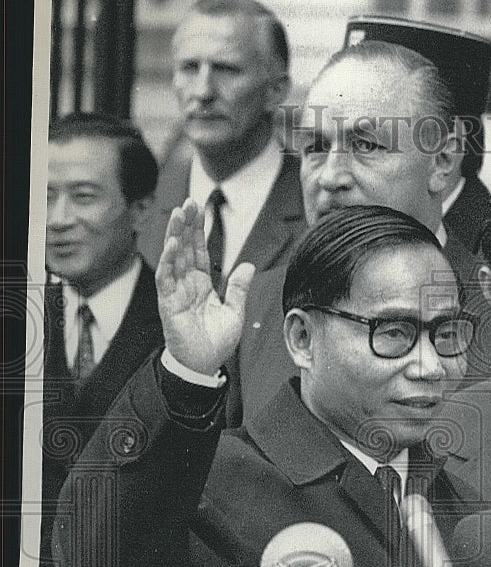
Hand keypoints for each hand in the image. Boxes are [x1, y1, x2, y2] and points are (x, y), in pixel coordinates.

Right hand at [155, 199, 254, 374]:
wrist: (204, 365)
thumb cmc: (216, 342)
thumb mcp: (235, 312)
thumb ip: (239, 288)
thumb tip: (248, 265)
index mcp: (201, 284)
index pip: (198, 251)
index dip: (199, 230)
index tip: (199, 208)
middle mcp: (186, 284)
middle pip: (184, 248)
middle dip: (186, 224)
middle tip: (188, 201)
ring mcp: (176, 292)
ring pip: (173, 257)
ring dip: (175, 235)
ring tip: (178, 213)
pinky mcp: (168, 303)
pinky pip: (166, 278)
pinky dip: (168, 261)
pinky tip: (171, 244)